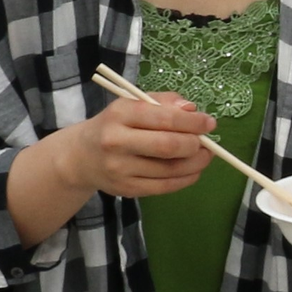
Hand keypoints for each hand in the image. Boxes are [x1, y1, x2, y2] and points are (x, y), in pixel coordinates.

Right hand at [67, 90, 213, 198]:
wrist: (81, 156)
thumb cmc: (115, 125)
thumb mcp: (132, 105)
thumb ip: (164, 102)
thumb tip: (192, 109)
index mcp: (120, 114)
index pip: (164, 118)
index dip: (193, 122)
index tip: (209, 123)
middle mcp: (116, 142)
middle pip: (168, 146)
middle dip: (195, 144)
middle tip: (208, 142)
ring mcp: (119, 168)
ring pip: (170, 169)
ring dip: (196, 163)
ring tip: (204, 155)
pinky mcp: (125, 189)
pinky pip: (164, 187)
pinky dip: (186, 179)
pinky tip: (193, 171)